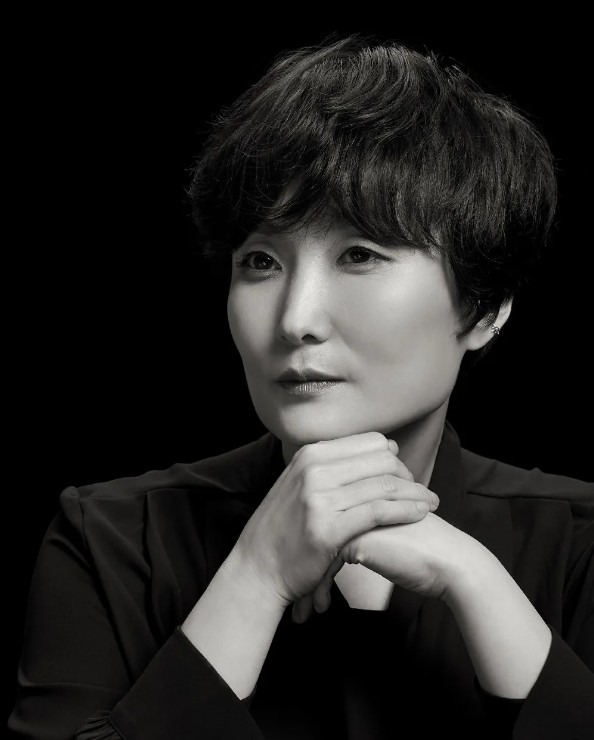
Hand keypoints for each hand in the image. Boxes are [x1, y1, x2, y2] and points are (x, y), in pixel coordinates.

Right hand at [233, 431, 439, 609]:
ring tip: (432, 503)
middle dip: (407, 474)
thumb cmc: (282, 530)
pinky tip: (421, 514)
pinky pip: (379, 511)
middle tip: (421, 492)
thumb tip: (378, 449)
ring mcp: (319, 497)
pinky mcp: (328, 528)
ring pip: (383, 484)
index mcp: (310, 455)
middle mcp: (314, 469)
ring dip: (415, 493)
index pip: (369, 442)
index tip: (404, 475)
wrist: (256, 568)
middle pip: (381, 459)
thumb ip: (331, 467)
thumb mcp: (298, 484)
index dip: (393, 457)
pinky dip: (405, 511)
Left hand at [295, 511, 476, 621]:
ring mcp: (353, 514)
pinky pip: (324, 563)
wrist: (451, 564)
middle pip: (310, 533)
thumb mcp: (382, 532)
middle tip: (294, 597)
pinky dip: (318, 587)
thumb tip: (330, 544)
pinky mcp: (358, 536)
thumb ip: (358, 527)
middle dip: (299, 568)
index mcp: (356, 493)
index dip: (304, 549)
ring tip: (303, 609)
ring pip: (313, 548)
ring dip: (306, 582)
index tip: (297, 576)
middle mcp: (351, 499)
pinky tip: (319, 607)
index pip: (316, 519)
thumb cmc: (420, 552)